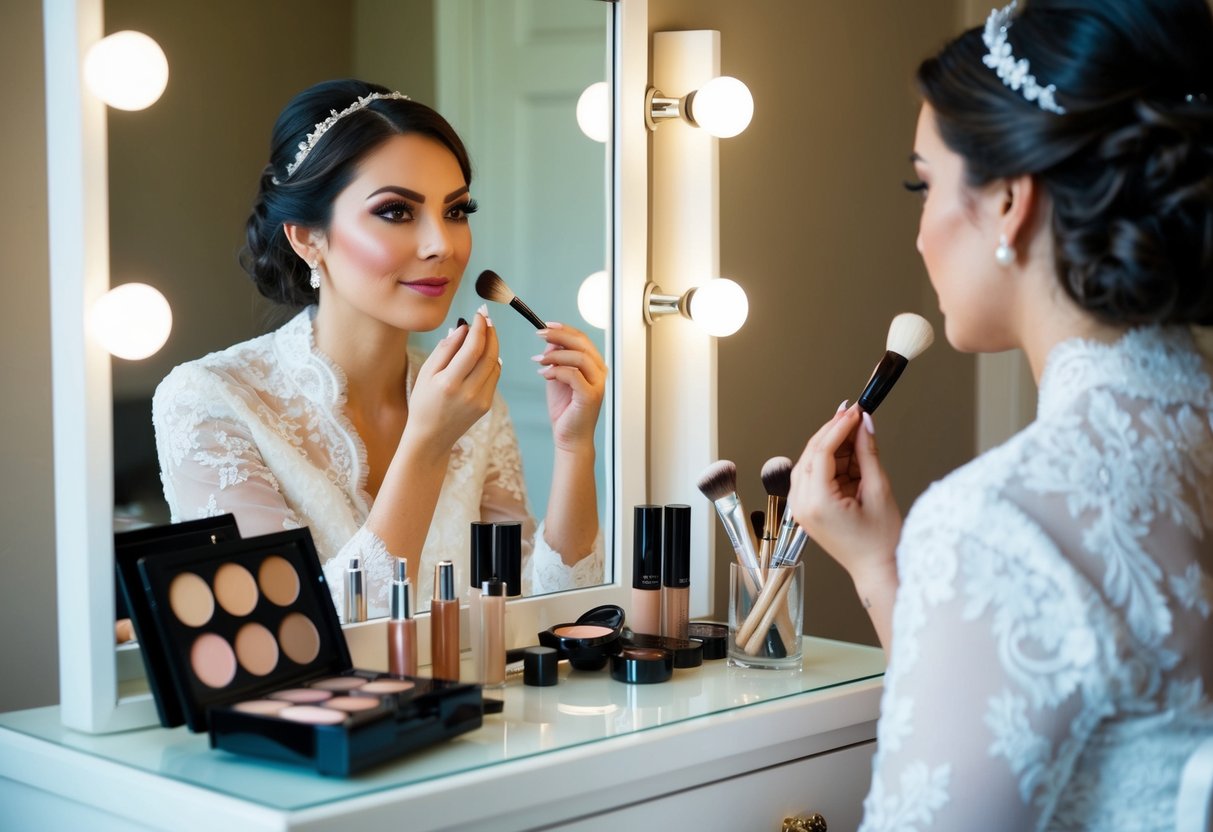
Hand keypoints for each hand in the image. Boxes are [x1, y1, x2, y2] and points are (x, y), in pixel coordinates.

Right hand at [405, 308, 500, 455]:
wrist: (430, 437)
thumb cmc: (423, 402)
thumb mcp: (426, 373)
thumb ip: (445, 349)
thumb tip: (463, 328)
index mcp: (449, 382)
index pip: (473, 348)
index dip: (479, 327)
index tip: (479, 314)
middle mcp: (468, 392)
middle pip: (489, 354)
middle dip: (490, 332)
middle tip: (486, 318)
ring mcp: (480, 400)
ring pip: (495, 364)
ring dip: (492, 346)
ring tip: (484, 333)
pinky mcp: (486, 405)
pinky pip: (494, 377)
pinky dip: (491, 362)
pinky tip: (483, 354)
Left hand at [533, 322, 605, 451]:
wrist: (569, 437)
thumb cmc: (565, 409)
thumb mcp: (556, 377)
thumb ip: (556, 358)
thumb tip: (551, 340)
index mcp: (593, 365)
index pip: (582, 339)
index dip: (564, 329)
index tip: (546, 325)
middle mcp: (599, 372)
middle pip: (582, 343)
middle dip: (559, 335)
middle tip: (540, 335)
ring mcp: (597, 384)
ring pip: (579, 357)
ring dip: (555, 354)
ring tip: (539, 360)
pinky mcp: (590, 396)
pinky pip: (574, 374)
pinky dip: (557, 371)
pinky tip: (545, 374)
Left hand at [787, 403, 901, 584]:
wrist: (875, 569)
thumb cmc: (880, 541)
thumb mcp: (878, 491)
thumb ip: (868, 454)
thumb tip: (865, 425)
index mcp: (817, 503)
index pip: (821, 452)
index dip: (838, 427)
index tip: (855, 411)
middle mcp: (801, 505)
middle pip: (811, 454)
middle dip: (833, 431)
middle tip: (855, 414)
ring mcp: (800, 507)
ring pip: (810, 462)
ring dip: (832, 445)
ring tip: (857, 433)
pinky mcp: (805, 508)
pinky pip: (813, 475)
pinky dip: (830, 461)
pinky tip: (849, 453)